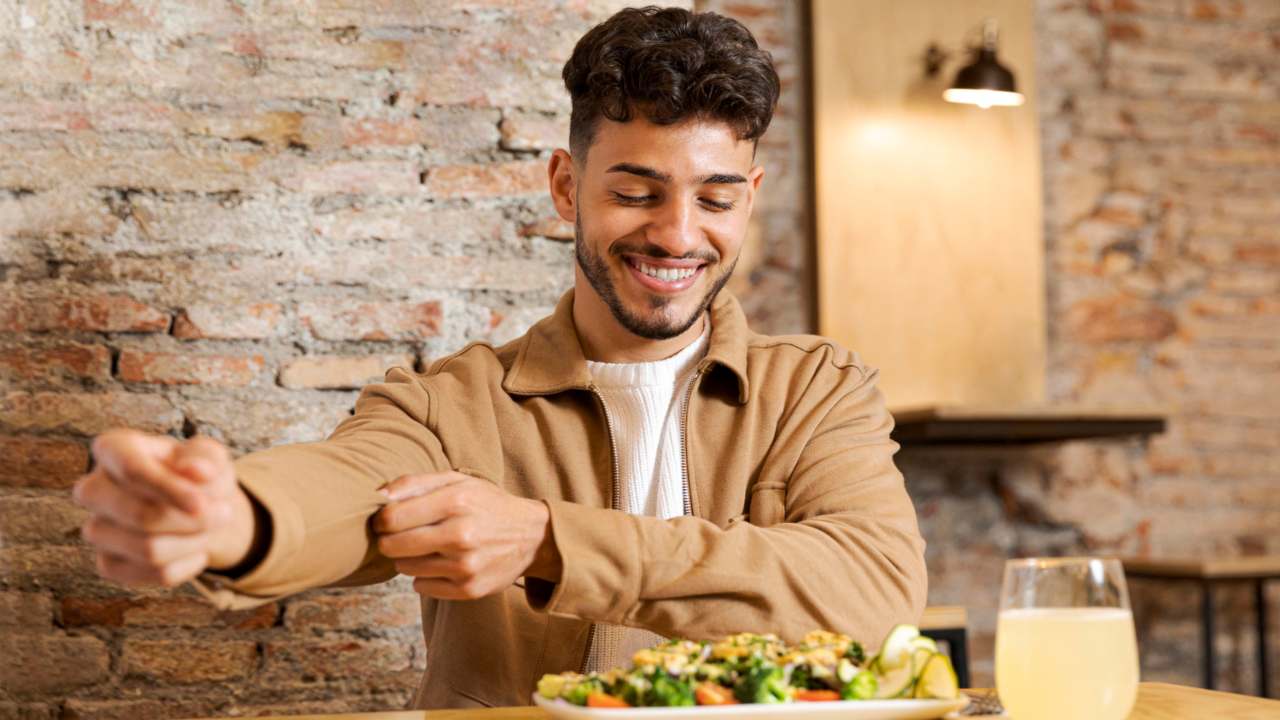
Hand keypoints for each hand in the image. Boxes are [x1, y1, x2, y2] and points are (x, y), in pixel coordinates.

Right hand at [73, 429, 256, 586]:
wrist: (195, 505)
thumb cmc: (198, 472)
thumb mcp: (210, 456)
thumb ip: (205, 457)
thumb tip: (195, 471)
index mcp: (113, 449)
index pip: (132, 470)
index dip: (169, 490)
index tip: (202, 504)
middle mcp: (93, 489)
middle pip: (140, 516)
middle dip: (192, 521)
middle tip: (224, 513)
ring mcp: (96, 529)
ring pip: (148, 550)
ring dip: (194, 542)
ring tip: (212, 527)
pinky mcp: (108, 563)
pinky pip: (153, 575)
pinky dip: (187, 566)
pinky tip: (198, 550)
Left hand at [374, 472, 559, 599]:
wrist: (531, 536)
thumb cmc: (486, 504)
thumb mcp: (457, 481)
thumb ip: (415, 483)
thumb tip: (377, 496)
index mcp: (456, 501)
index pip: (391, 518)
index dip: (381, 520)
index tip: (387, 520)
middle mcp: (461, 535)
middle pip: (392, 546)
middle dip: (390, 540)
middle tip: (403, 535)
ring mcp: (465, 566)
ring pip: (405, 567)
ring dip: (410, 557)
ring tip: (431, 547)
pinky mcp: (469, 590)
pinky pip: (421, 587)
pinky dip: (425, 576)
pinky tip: (443, 564)